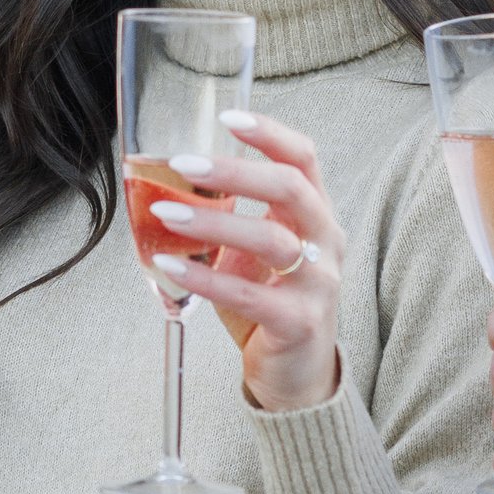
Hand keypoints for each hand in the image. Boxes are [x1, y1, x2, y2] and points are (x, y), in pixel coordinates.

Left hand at [145, 110, 343, 415]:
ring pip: (271, 241)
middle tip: (185, 162)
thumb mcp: (251, 255)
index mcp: (315, 217)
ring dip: (212, 223)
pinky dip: (206, 279)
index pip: (303, 159)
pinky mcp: (299, 323)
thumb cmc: (271, 305)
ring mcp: (318, 284)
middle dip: (236, 170)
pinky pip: (250, 295)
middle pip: (290, 188)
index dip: (269, 133)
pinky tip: (172, 268)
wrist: (298, 376)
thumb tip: (167, 184)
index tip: (228, 116)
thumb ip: (226, 219)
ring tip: (167, 213)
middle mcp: (326, 243)